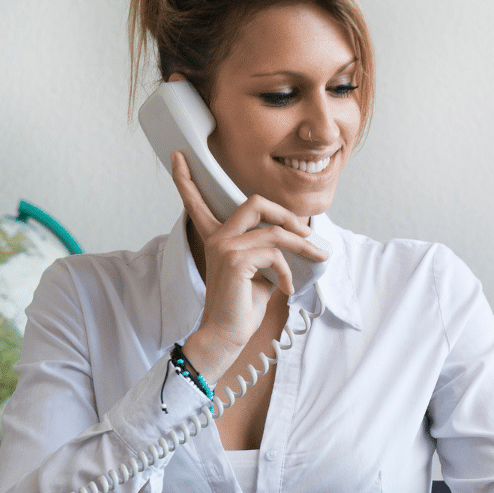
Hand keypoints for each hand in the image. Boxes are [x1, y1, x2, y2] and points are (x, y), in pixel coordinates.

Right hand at [169, 151, 327, 382]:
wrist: (226, 336)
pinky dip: (287, 270)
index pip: (197, 203)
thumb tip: (302, 240)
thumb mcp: (259, 273)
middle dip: (285, 214)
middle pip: (254, 202)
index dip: (185, 179)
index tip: (177, 156)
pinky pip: (275, 253)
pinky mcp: (235, 260)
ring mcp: (224, 247)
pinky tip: (286, 289)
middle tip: (305, 233)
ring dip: (301, 245)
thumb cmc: (242, 307)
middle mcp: (217, 238)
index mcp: (217, 238)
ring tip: (316, 258)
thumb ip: (269, 252)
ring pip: (274, 231)